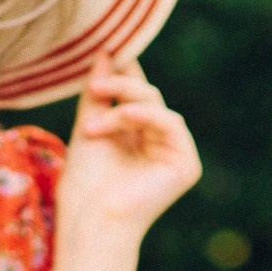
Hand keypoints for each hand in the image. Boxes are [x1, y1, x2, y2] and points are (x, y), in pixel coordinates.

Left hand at [56, 56, 199, 243]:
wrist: (92, 220)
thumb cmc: (85, 185)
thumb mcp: (88, 127)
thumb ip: (98, 93)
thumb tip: (105, 53)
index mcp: (137, 140)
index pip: (135, 98)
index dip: (125, 74)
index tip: (107, 51)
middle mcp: (158, 146)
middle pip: (147, 97)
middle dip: (121, 87)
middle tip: (95, 86)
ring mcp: (174, 156)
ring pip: (157, 107)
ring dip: (125, 105)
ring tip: (95, 124)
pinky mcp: (186, 166)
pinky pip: (172, 124)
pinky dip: (146, 116)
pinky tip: (122, 119)